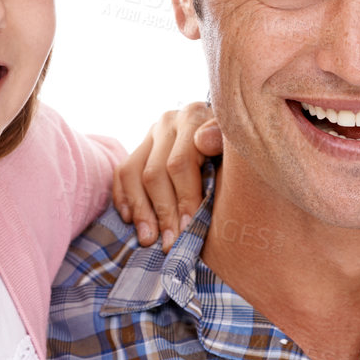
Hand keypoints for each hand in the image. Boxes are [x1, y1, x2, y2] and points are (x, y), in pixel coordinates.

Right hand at [113, 101, 222, 247]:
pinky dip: (124, 198)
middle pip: (154, 173)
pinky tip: (130, 221)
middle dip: (163, 212)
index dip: (184, 199)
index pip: (180, 163)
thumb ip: (223, 142)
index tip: (189, 229)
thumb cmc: (236, 153)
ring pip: (133, 174)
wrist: (227, 140)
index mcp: (194, 117)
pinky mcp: (140, 147)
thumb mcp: (237, 148)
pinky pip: (122, 173)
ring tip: (149, 240)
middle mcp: (169, 121)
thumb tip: (203, 141)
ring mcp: (151, 133)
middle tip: (170, 243)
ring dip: (140, 211)